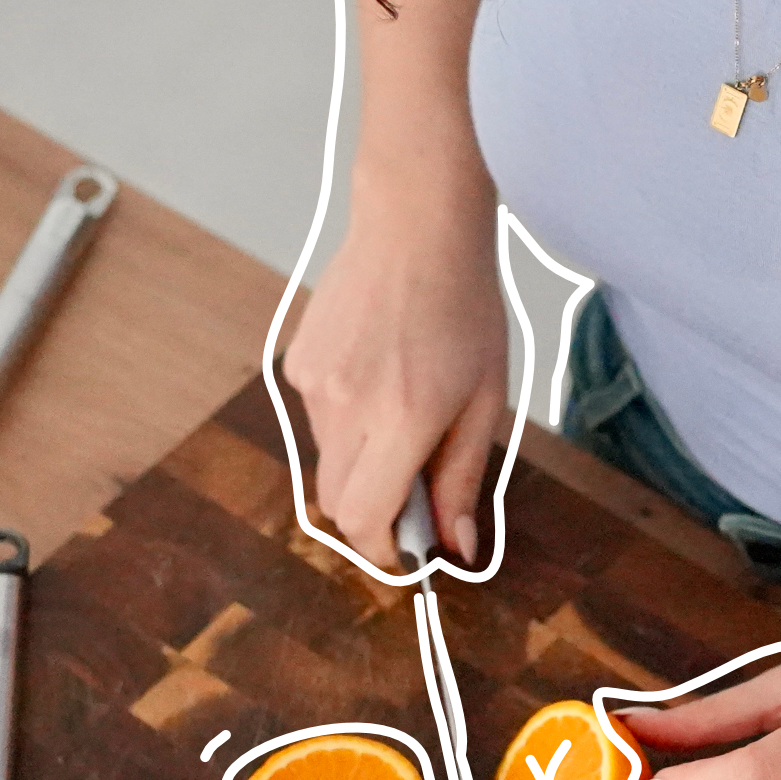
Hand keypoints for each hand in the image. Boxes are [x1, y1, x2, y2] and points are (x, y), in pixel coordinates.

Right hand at [281, 200, 507, 569]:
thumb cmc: (465, 306)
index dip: (384, 550)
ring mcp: (313, 383)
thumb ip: (463, 478)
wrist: (416, 226)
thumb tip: (457, 547)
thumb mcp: (485, 399)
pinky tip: (380, 374)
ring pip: (328, 460)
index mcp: (403, 417)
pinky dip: (347, 420)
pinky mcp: (296, 362)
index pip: (366, 519)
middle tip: (418, 489)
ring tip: (406, 406)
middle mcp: (347, 405)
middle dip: (374, 514)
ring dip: (363, 460)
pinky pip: (317, 419)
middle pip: (337, 503)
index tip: (410, 553)